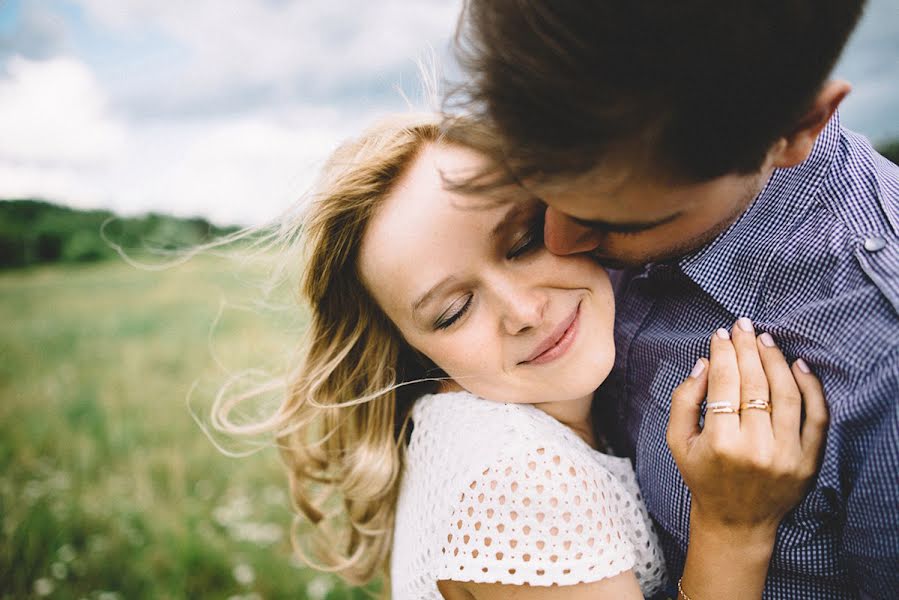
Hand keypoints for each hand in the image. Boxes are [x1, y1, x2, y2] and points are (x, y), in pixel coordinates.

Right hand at [666, 318, 828, 536]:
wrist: (737, 520)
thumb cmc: (703, 476)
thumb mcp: (677, 441)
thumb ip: (684, 400)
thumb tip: (704, 363)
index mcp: (720, 442)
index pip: (725, 383)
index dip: (723, 353)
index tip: (720, 334)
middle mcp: (755, 447)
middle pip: (755, 383)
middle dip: (747, 348)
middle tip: (743, 326)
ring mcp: (786, 454)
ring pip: (786, 393)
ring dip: (776, 360)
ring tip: (765, 340)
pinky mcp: (809, 460)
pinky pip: (816, 415)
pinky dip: (811, 386)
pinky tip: (798, 364)